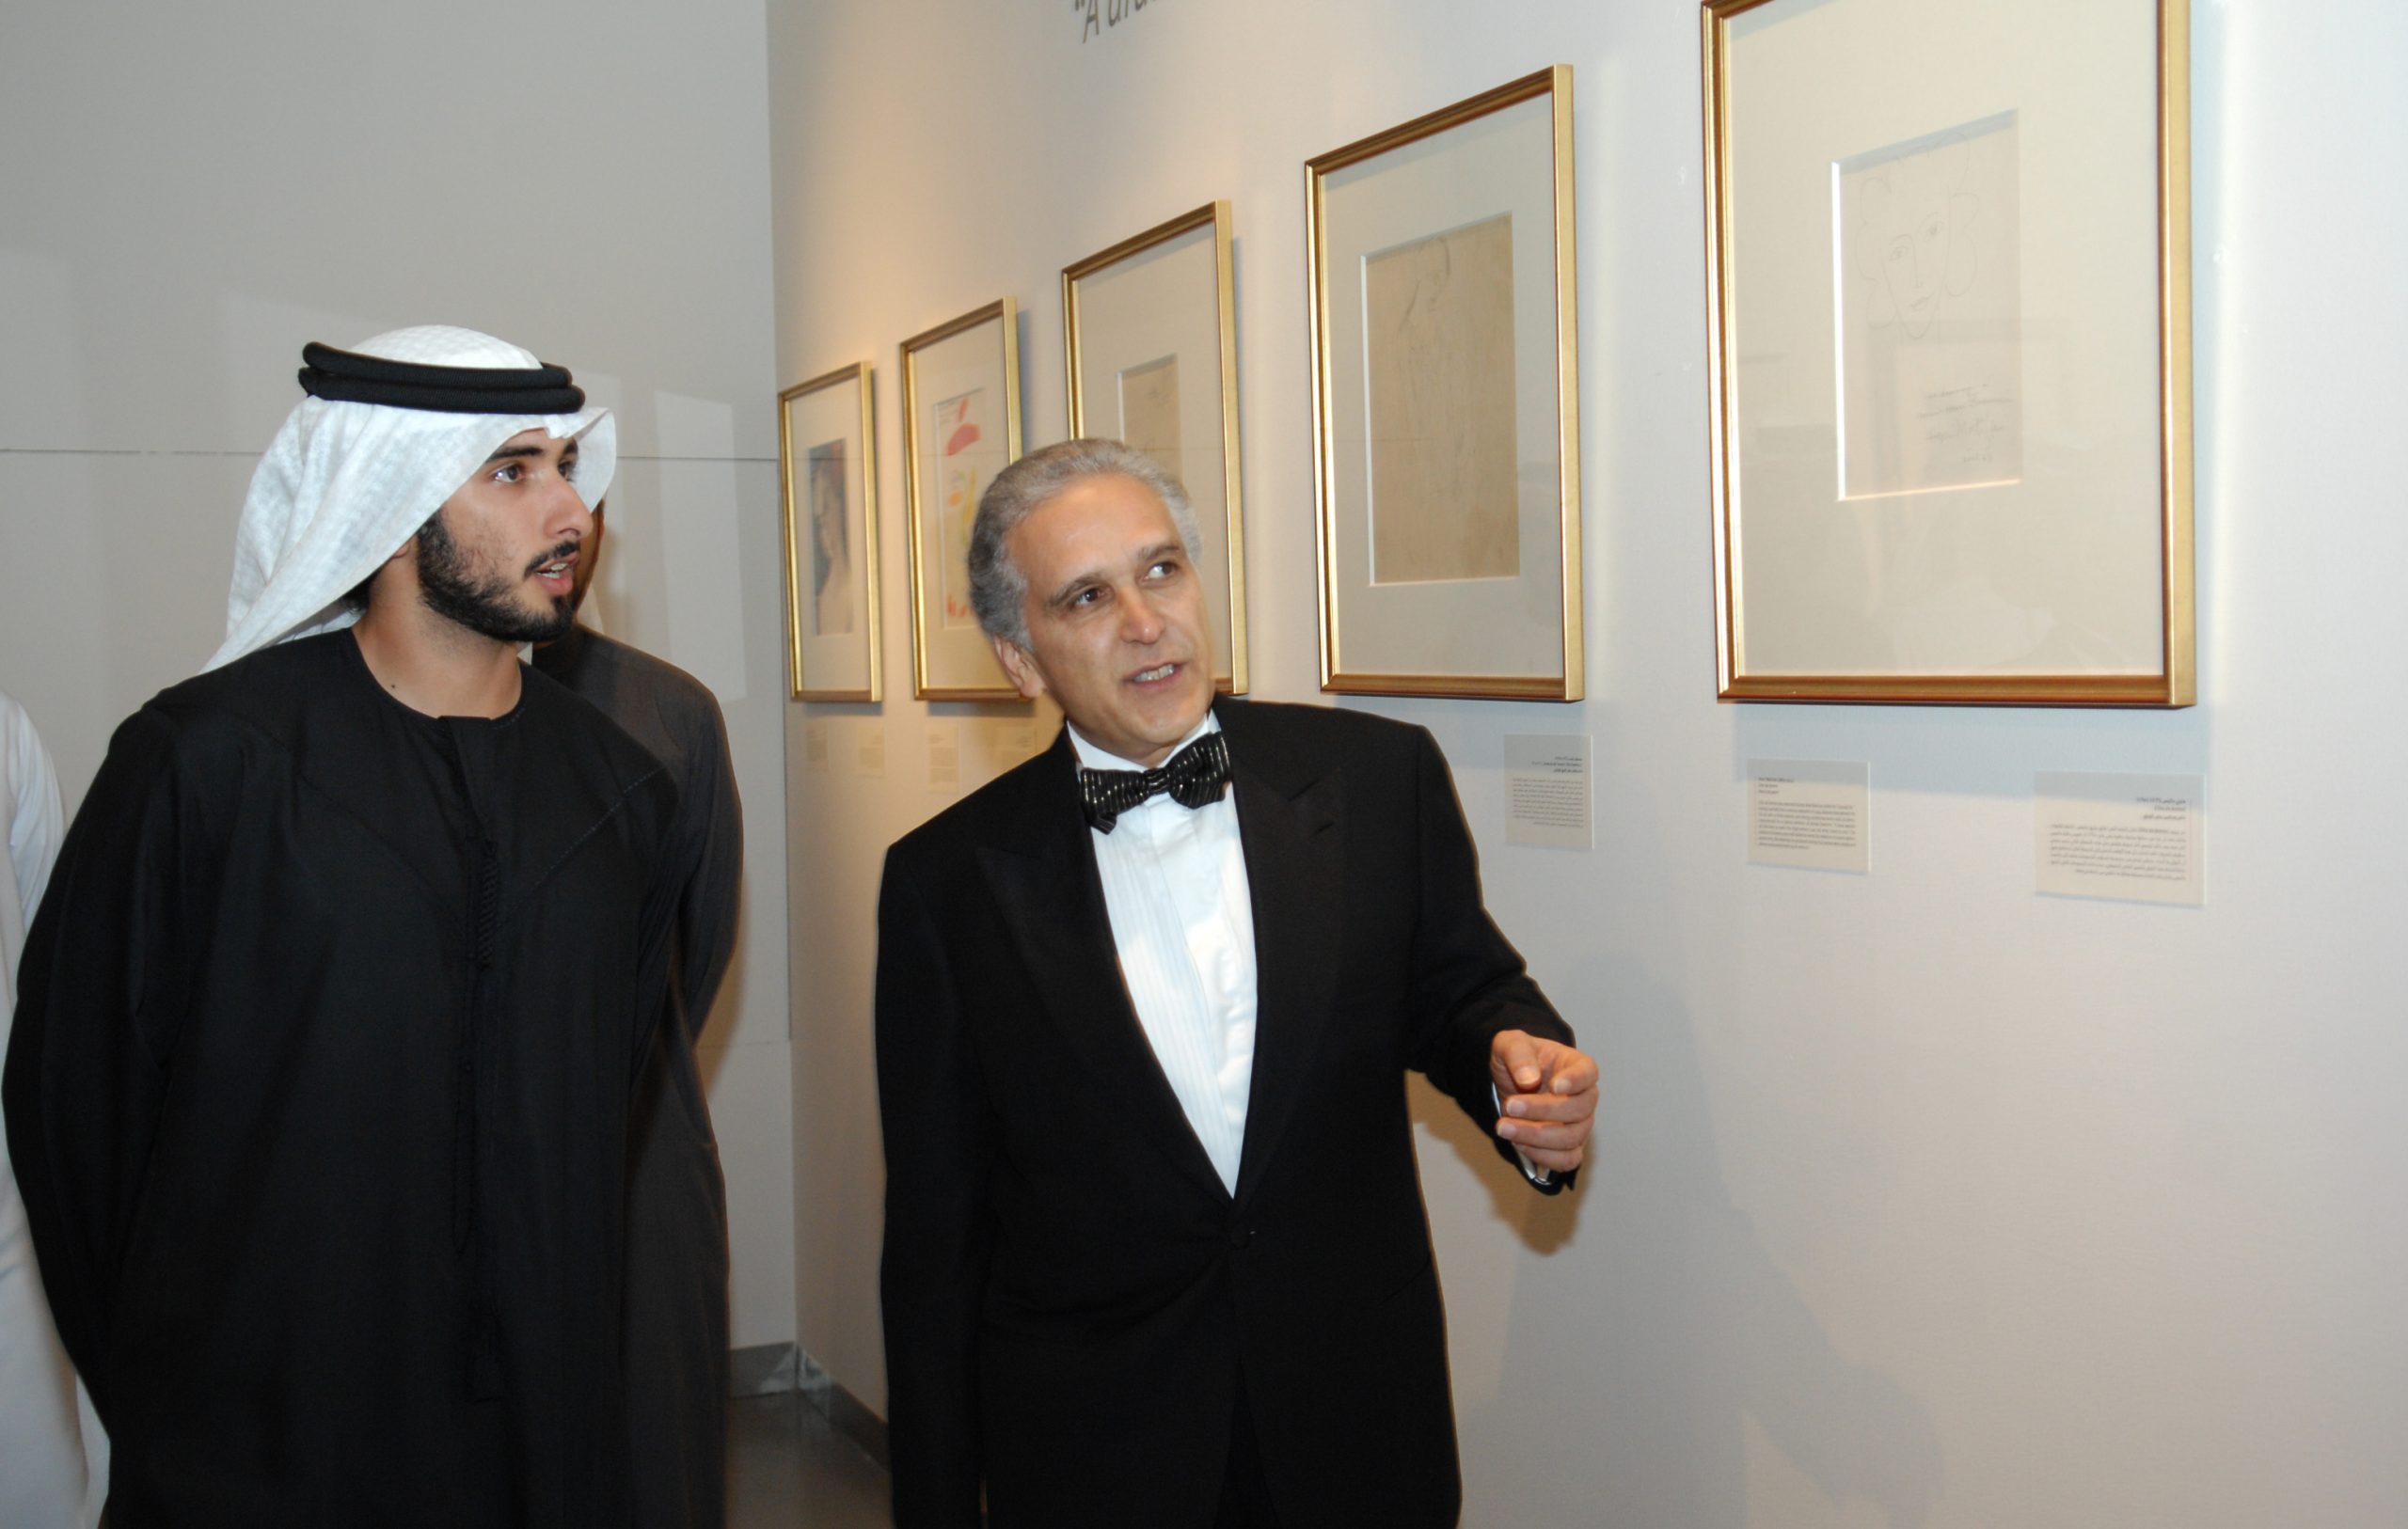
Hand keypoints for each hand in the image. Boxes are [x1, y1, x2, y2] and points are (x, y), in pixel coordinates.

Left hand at [1488, 1030, 1597, 1174]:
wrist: (1512, 1082)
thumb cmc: (1520, 1060)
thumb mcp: (1510, 1044)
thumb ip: (1519, 1054)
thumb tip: (1530, 1079)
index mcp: (1577, 1066)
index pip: (1588, 1073)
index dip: (1575, 1081)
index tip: (1554, 1085)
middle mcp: (1585, 1096)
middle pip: (1579, 1109)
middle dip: (1542, 1111)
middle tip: (1510, 1106)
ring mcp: (1580, 1124)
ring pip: (1571, 1138)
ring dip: (1536, 1136)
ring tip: (1503, 1127)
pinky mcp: (1568, 1146)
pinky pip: (1566, 1160)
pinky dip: (1542, 1156)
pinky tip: (1517, 1143)